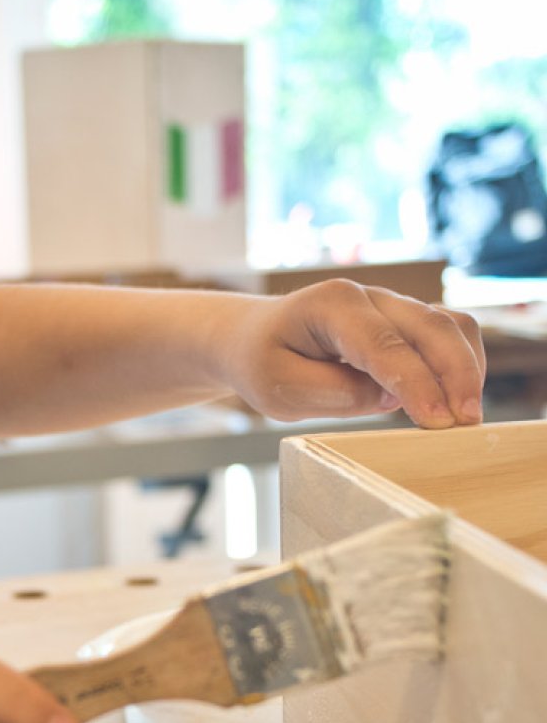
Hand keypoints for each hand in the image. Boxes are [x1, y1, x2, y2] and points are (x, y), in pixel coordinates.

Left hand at [227, 281, 484, 428]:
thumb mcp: (281, 389)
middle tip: (466, 425)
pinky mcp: (405, 323)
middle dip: (457, 375)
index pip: (384, 344)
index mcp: (332, 304)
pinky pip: (448, 336)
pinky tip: (457, 403)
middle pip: (432, 326)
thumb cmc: (263, 362)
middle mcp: (370, 296)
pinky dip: (460, 367)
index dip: (415, 382)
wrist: (254, 339)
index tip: (436, 420)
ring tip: (467, 419)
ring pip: (450, 326)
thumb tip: (393, 396)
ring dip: (466, 370)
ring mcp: (392, 306)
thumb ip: (336, 393)